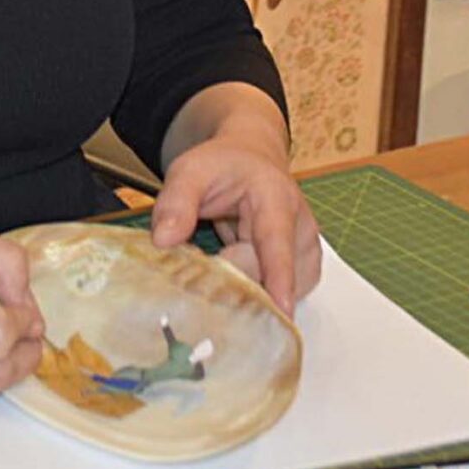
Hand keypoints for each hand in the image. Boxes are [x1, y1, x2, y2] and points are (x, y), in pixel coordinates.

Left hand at [149, 119, 322, 313]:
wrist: (251, 159)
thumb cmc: (224, 166)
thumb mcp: (191, 171)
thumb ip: (176, 202)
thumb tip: (163, 242)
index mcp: (277, 202)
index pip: (277, 246)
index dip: (278, 279)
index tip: (281, 309)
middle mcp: (301, 232)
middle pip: (270, 278)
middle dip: (231, 288)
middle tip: (194, 280)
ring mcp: (305, 255)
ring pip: (276, 295)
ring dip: (241, 297)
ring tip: (212, 276)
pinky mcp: (302, 272)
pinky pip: (278, 299)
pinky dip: (252, 299)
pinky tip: (229, 284)